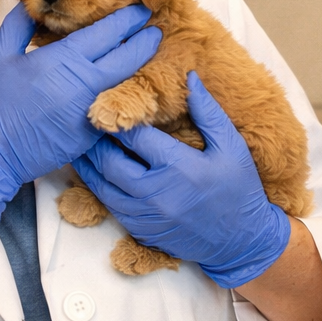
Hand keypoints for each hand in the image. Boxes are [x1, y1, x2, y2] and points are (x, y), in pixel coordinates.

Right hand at [0, 4, 160, 217]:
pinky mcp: (90, 136)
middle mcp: (84, 85)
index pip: (107, 32)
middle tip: (153, 27)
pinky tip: (124, 83)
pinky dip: (121, 92)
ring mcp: (91, 113)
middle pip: (128, 57)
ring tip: (144, 51)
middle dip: (144, 39)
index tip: (139, 8)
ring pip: (124, 84)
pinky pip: (112, 108)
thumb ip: (19, 23)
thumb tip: (33, 2)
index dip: (128, 19)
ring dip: (137, 66)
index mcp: (63, 61)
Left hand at [73, 72, 290, 287]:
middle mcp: (157, 192)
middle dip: (95, 141)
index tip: (104, 102)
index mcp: (178, 166)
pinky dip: (98, 187)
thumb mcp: (231, 147)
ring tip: (79, 144)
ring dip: (89, 165)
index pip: (135, 136)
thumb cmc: (240, 189)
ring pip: (103, 186)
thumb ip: (208, 112)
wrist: (242, 242)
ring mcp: (146, 215)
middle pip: (110, 161)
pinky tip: (94, 172)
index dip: (118, 118)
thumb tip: (191, 78)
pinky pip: (110, 206)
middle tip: (84, 122)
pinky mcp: (141, 230)